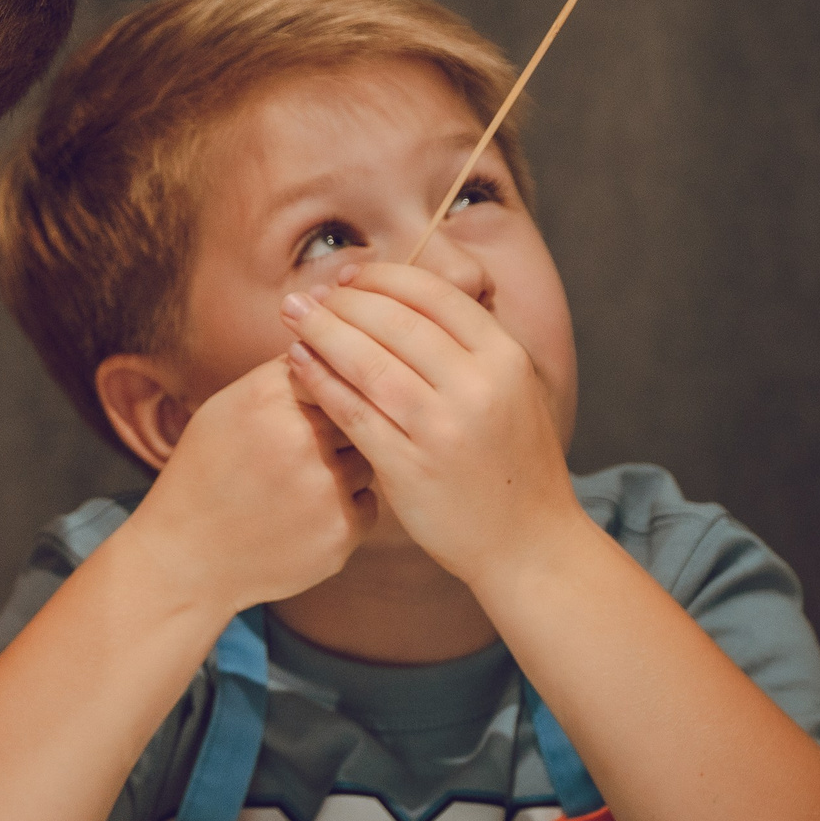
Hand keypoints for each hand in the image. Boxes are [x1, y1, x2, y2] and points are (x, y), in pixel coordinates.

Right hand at [119, 357, 373, 616]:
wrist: (187, 561)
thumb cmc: (205, 475)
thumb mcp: (226, 409)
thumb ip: (282, 376)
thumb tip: (335, 338)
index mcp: (266, 400)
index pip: (332, 364)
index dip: (328, 381)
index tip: (312, 399)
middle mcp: (300, 441)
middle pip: (356, 408)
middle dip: (338, 425)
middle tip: (301, 447)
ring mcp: (325, 490)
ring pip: (368, 457)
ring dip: (345, 466)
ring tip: (296, 484)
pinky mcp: (342, 534)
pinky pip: (369, 503)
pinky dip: (344, 507)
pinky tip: (302, 516)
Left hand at [280, 262, 580, 584]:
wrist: (528, 542)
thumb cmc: (511, 461)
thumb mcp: (512, 390)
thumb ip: (469, 346)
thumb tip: (406, 297)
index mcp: (505, 357)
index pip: (434, 295)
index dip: (382, 279)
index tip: (347, 278)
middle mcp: (478, 386)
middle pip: (394, 322)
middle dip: (341, 302)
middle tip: (306, 297)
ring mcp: (443, 428)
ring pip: (367, 363)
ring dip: (321, 333)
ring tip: (292, 318)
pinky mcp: (410, 467)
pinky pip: (353, 412)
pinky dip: (320, 382)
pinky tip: (298, 365)